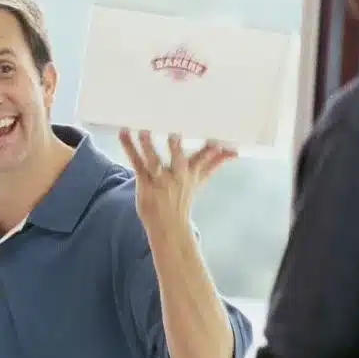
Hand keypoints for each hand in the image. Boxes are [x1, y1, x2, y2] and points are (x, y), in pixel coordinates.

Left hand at [119, 130, 235, 228]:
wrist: (169, 226)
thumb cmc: (183, 198)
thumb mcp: (200, 180)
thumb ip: (215, 162)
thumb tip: (234, 151)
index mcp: (191, 173)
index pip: (203, 158)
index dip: (209, 149)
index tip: (215, 138)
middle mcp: (176, 176)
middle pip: (178, 159)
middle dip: (176, 148)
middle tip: (174, 133)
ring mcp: (159, 180)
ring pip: (153, 161)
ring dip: (148, 146)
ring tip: (142, 131)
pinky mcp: (144, 183)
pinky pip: (136, 162)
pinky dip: (129, 147)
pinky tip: (123, 133)